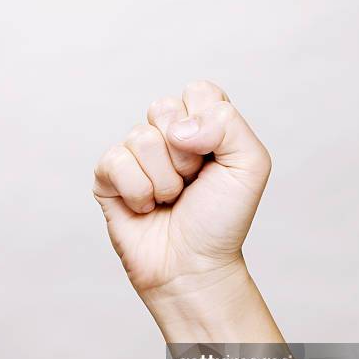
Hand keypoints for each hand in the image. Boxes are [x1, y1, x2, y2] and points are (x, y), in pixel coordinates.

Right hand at [93, 81, 270, 304]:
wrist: (193, 267)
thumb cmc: (221, 221)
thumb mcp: (250, 166)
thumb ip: (228, 124)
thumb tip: (178, 127)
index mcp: (201, 126)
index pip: (197, 92)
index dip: (207, 125)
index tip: (214, 160)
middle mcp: (166, 135)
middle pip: (163, 109)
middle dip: (184, 156)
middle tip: (191, 184)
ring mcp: (135, 155)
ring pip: (141, 138)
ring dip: (163, 181)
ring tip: (170, 200)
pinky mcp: (108, 176)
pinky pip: (115, 161)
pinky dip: (137, 192)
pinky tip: (146, 208)